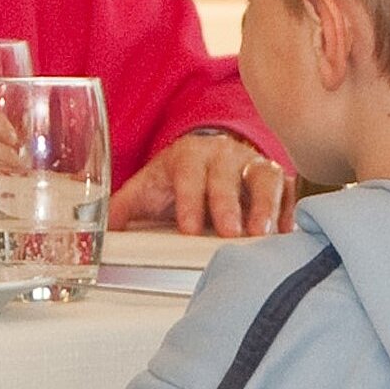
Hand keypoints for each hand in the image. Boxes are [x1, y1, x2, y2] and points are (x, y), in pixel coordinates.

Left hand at [112, 131, 292, 237]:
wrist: (210, 154)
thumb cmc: (177, 178)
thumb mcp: (148, 187)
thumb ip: (124, 208)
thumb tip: (98, 231)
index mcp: (188, 155)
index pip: (188, 174)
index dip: (189, 200)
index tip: (189, 229)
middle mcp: (223, 154)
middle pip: (226, 175)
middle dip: (228, 204)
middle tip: (230, 233)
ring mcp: (252, 163)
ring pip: (262, 178)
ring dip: (264, 206)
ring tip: (264, 234)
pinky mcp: (276, 176)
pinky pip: (288, 188)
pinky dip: (291, 208)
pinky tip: (291, 231)